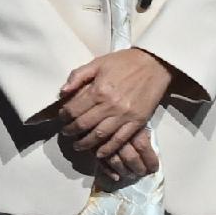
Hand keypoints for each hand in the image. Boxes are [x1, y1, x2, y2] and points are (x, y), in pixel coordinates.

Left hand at [50, 48, 173, 179]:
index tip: (61, 118)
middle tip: (66, 133)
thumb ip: (78, 76)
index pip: (74, 109)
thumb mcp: (98, 62)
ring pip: (100, 135)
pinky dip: (108, 149)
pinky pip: (120, 140)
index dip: (64, 116)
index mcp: (99, 90)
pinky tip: (99, 152)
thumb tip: (62, 92)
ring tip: (78, 145)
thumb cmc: (124, 62)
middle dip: (71, 131)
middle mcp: (110, 105)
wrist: (154, 64)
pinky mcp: (137, 122)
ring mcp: (125, 115)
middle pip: (84, 124)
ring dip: (86, 143)